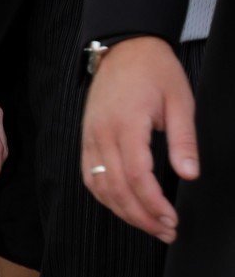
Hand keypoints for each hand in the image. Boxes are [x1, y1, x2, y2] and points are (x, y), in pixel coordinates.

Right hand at [81, 37, 198, 241]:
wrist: (125, 46)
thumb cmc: (153, 69)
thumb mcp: (180, 100)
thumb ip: (184, 140)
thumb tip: (189, 174)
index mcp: (126, 124)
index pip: (136, 176)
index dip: (153, 204)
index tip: (171, 219)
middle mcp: (102, 134)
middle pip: (116, 189)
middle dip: (141, 216)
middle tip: (165, 230)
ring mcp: (90, 137)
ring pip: (100, 187)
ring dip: (123, 212)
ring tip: (148, 225)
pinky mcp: (87, 139)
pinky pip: (90, 177)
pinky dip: (105, 197)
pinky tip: (123, 207)